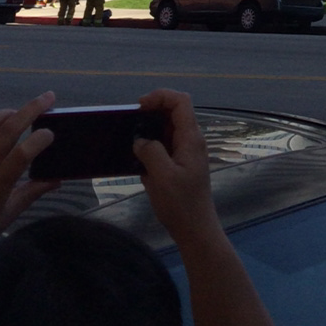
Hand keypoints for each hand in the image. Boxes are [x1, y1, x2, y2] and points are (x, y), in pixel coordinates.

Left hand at [0, 92, 57, 265]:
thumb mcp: (7, 217)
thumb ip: (33, 193)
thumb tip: (58, 179)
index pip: (23, 153)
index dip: (41, 138)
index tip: (51, 133)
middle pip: (8, 129)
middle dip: (32, 109)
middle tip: (48, 97)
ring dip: (8, 112)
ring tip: (21, 112)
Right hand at [133, 89, 220, 253]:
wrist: (195, 229)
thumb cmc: (181, 204)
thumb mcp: (162, 177)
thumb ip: (151, 152)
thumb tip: (140, 140)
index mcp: (191, 138)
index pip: (180, 101)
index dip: (161, 96)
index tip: (139, 106)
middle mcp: (190, 140)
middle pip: (174, 111)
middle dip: (152, 111)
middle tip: (130, 123)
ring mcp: (186, 151)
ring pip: (168, 128)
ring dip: (150, 128)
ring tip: (130, 138)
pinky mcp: (179, 163)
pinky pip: (165, 144)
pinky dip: (151, 144)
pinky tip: (137, 156)